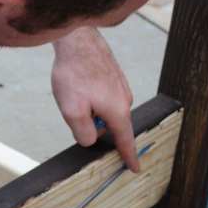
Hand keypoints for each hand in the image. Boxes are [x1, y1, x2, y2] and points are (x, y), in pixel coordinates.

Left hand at [51, 27, 139, 171]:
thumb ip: (84, 133)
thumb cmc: (75, 73)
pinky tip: (79, 83)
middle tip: (75, 106)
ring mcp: (121, 87)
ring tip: (75, 91)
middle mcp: (125, 100)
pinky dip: (90, 95)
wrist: (77, 39)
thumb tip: (91, 139)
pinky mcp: (114, 76)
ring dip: (89, 107)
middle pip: (109, 125)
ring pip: (104, 109)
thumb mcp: (73, 111)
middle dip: (92, 123)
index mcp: (118, 112)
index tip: (135, 168)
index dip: (129, 157)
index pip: (125, 142)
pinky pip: (103, 96)